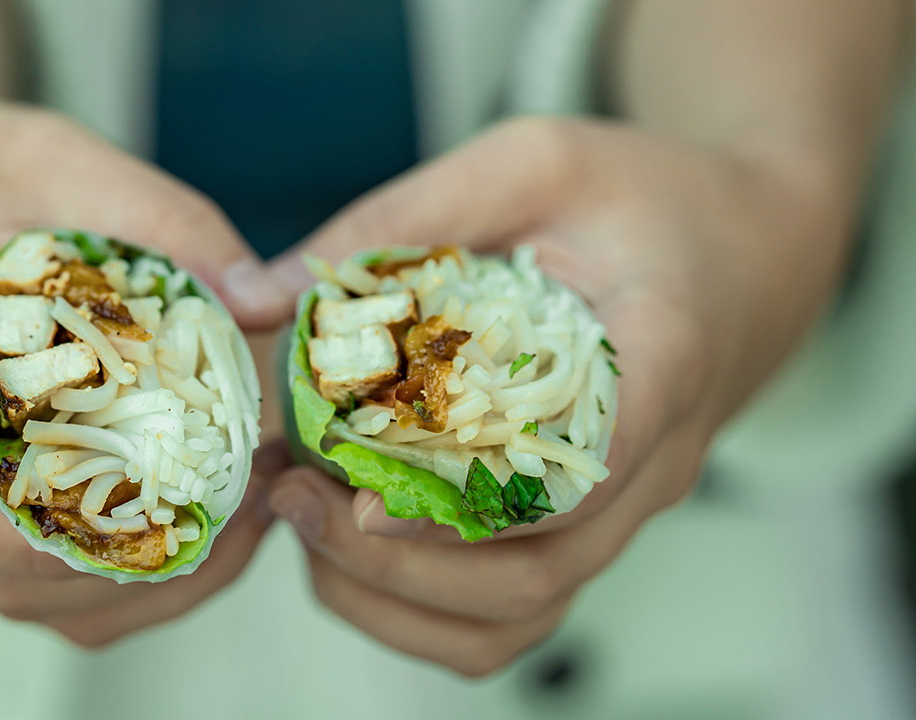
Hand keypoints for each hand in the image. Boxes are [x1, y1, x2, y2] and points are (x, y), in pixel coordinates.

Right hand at [0, 92, 290, 645]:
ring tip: (238, 527)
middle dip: (131, 569)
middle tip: (246, 517)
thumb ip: (159, 218)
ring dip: (134, 585)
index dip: (53, 537)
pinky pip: (25, 575)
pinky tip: (189, 529)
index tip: (173, 516)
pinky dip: (112, 576)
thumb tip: (259, 306)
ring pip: (18, 592)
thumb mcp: (52, 155)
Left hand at [263, 117, 851, 674]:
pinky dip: (419, 610)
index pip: (576, 472)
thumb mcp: (528, 160)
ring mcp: (625, 512)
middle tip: (290, 494)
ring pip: (517, 617)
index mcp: (661, 358)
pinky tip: (348, 549)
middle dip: (391, 561)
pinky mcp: (592, 530)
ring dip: (395, 597)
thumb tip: (253, 296)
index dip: (463, 507)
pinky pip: (512, 618)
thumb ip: (399, 216)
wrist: (742, 251)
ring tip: (305, 523)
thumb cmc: (637, 197)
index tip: (358, 500)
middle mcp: (654, 463)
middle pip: (531, 575)